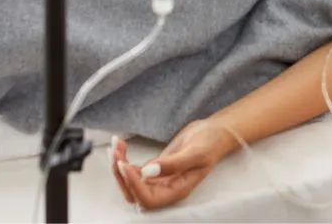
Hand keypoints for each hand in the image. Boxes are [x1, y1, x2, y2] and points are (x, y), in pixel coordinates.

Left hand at [110, 120, 236, 211]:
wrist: (214, 132)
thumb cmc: (211, 143)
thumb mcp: (196, 152)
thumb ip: (173, 164)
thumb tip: (147, 171)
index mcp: (177, 190)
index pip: (149, 199)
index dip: (134, 186)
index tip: (126, 165)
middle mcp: (166, 188)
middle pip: (134, 194)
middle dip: (122, 175)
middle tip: (117, 153)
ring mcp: (158, 179)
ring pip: (130, 182)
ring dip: (119, 166)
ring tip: (117, 145)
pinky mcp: (153, 167)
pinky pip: (133, 170)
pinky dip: (123, 158)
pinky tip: (120, 144)